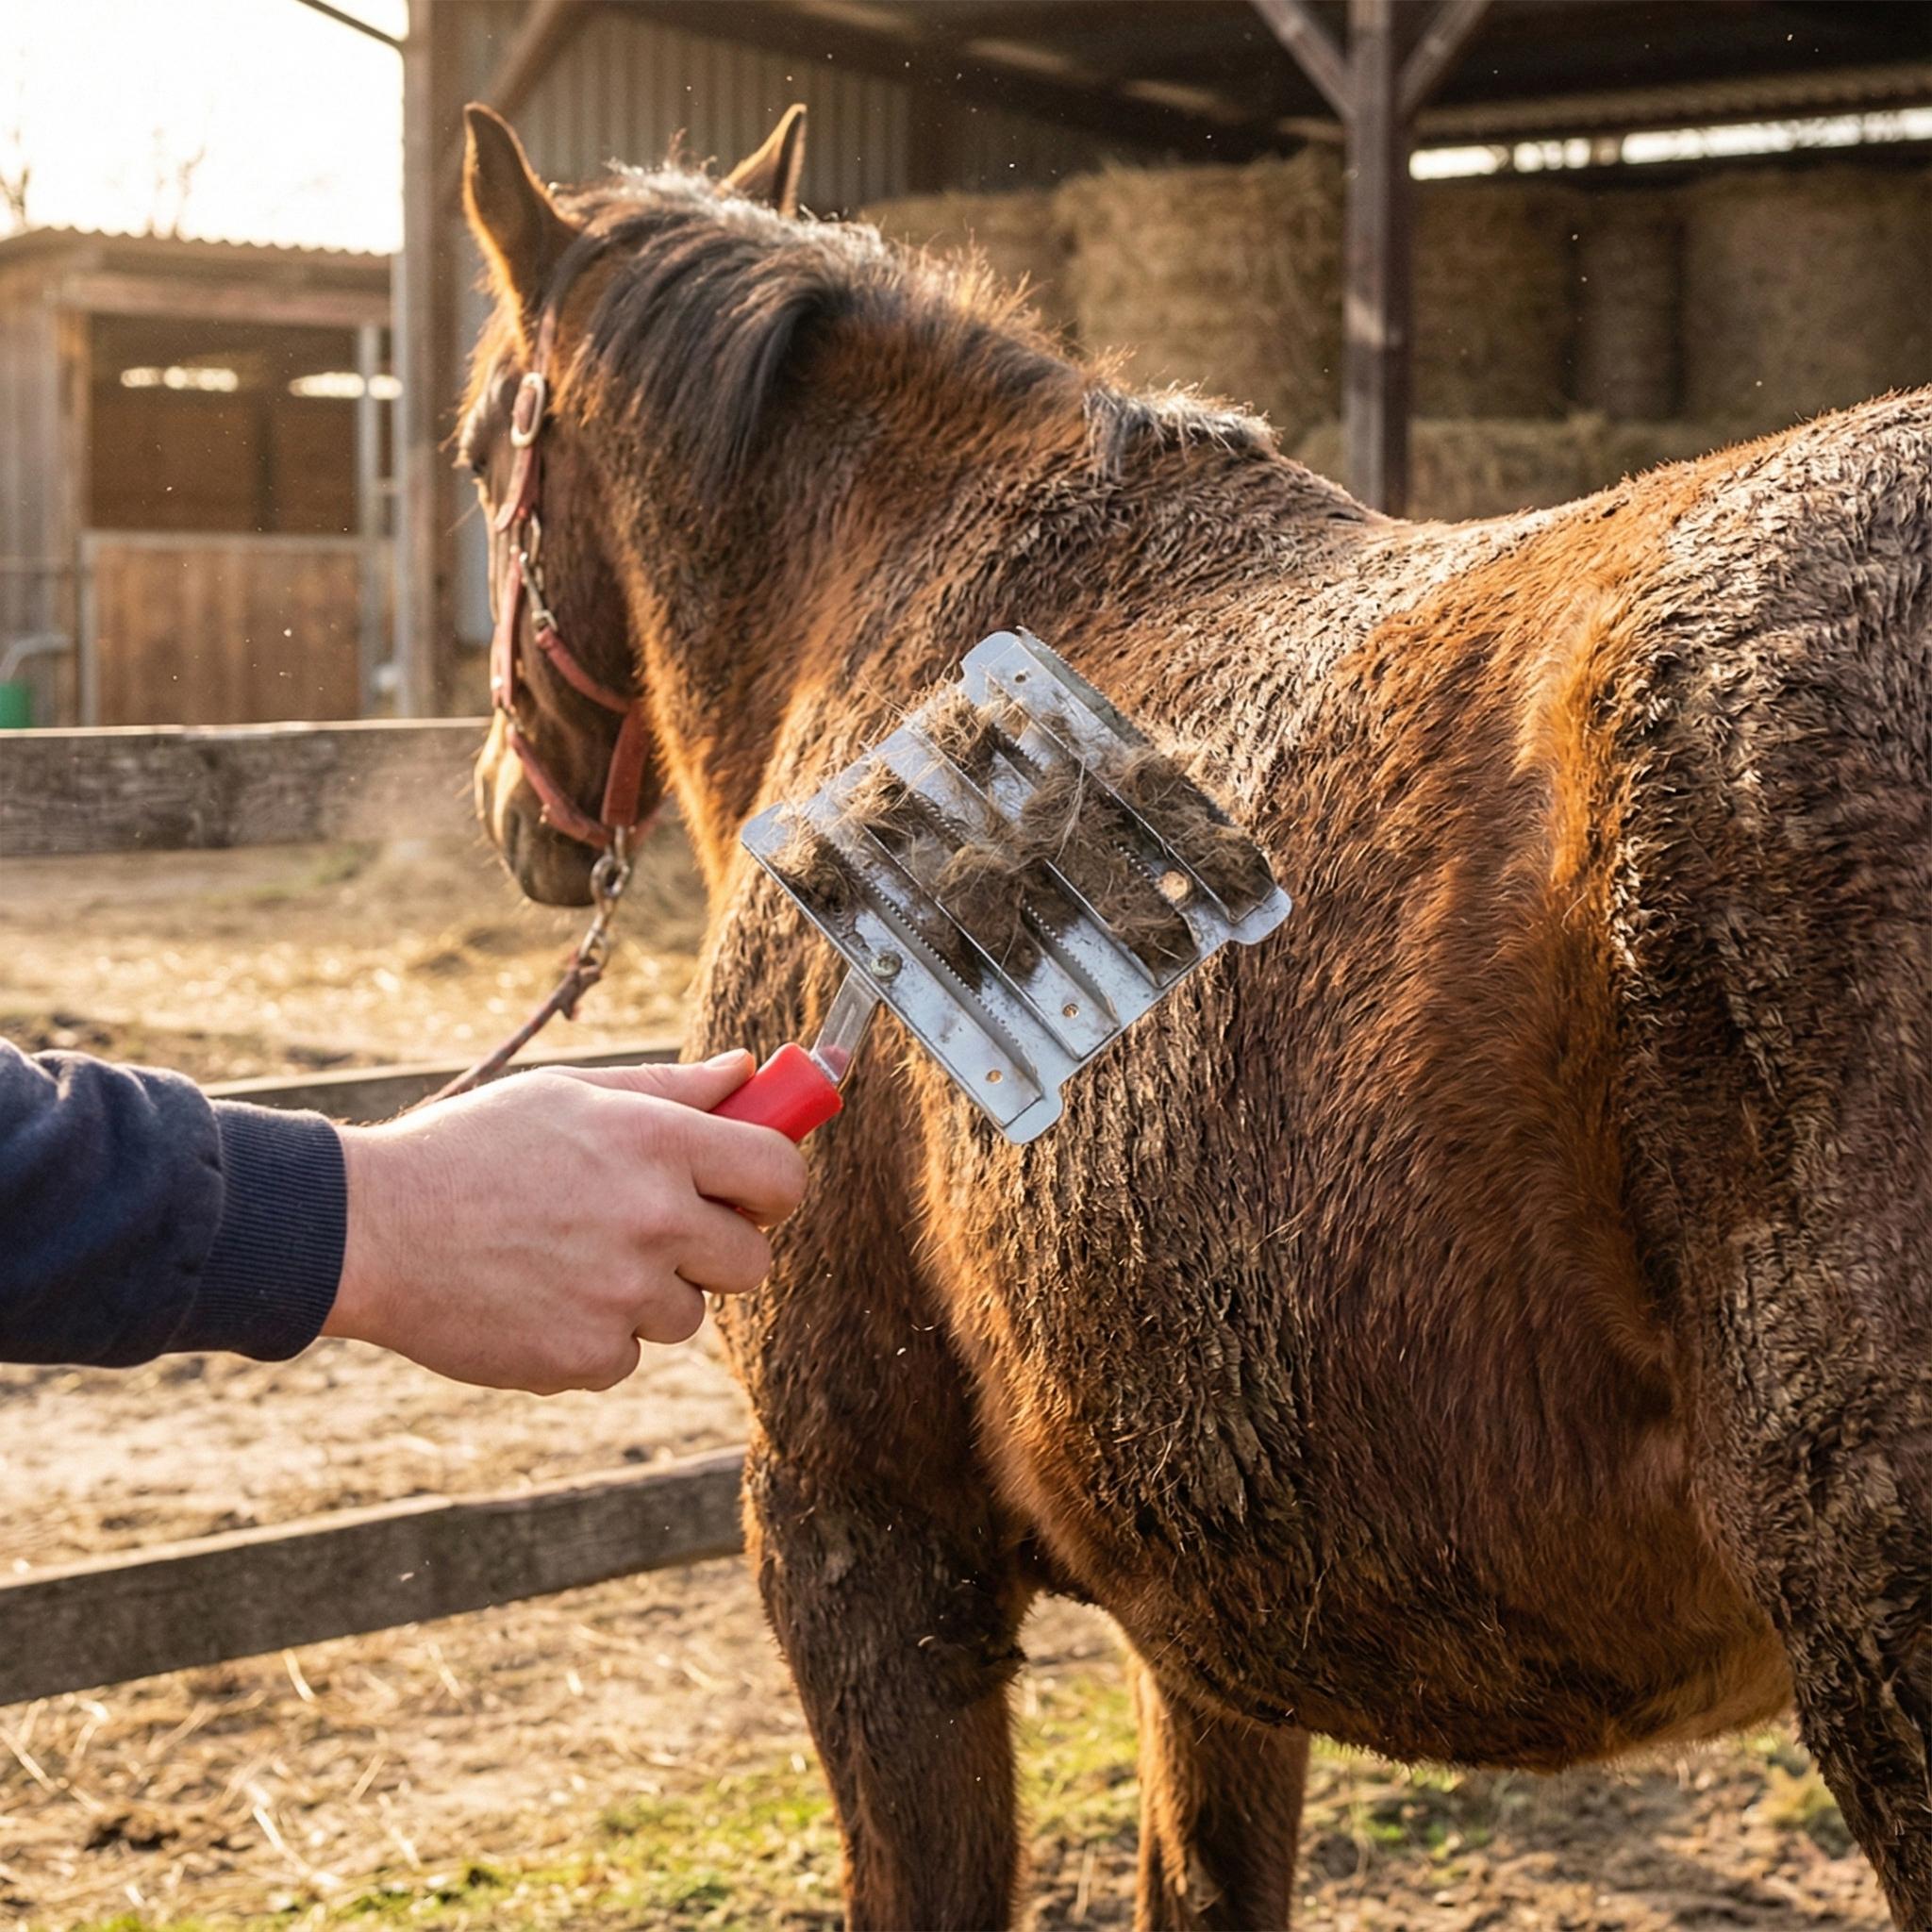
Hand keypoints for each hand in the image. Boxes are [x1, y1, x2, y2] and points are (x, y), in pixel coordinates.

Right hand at [323, 1052, 805, 1394]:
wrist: (370, 1230)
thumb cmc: (469, 1149)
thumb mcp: (569, 1095)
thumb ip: (671, 1090)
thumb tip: (750, 1070)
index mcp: (657, 1142)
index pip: (780, 1175)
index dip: (773, 1188)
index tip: (750, 1193)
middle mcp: (654, 1218)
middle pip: (751, 1260)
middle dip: (714, 1251)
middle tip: (654, 1233)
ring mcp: (623, 1294)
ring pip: (688, 1313)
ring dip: (648, 1296)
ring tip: (570, 1260)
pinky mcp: (586, 1357)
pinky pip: (629, 1356)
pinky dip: (595, 1338)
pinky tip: (539, 1298)